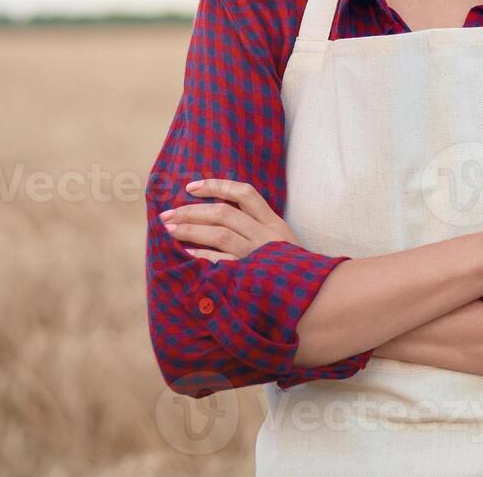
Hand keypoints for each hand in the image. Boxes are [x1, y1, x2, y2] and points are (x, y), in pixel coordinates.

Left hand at [159, 178, 299, 262]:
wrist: (315, 296)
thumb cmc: (293, 272)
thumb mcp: (283, 244)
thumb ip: (260, 230)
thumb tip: (222, 218)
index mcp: (274, 223)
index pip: (244, 193)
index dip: (216, 186)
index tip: (191, 187)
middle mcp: (266, 234)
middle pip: (224, 212)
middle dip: (191, 210)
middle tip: (168, 213)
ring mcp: (258, 254)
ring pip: (220, 233)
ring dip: (191, 229)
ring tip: (169, 229)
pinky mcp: (251, 274)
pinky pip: (222, 260)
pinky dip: (202, 254)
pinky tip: (186, 252)